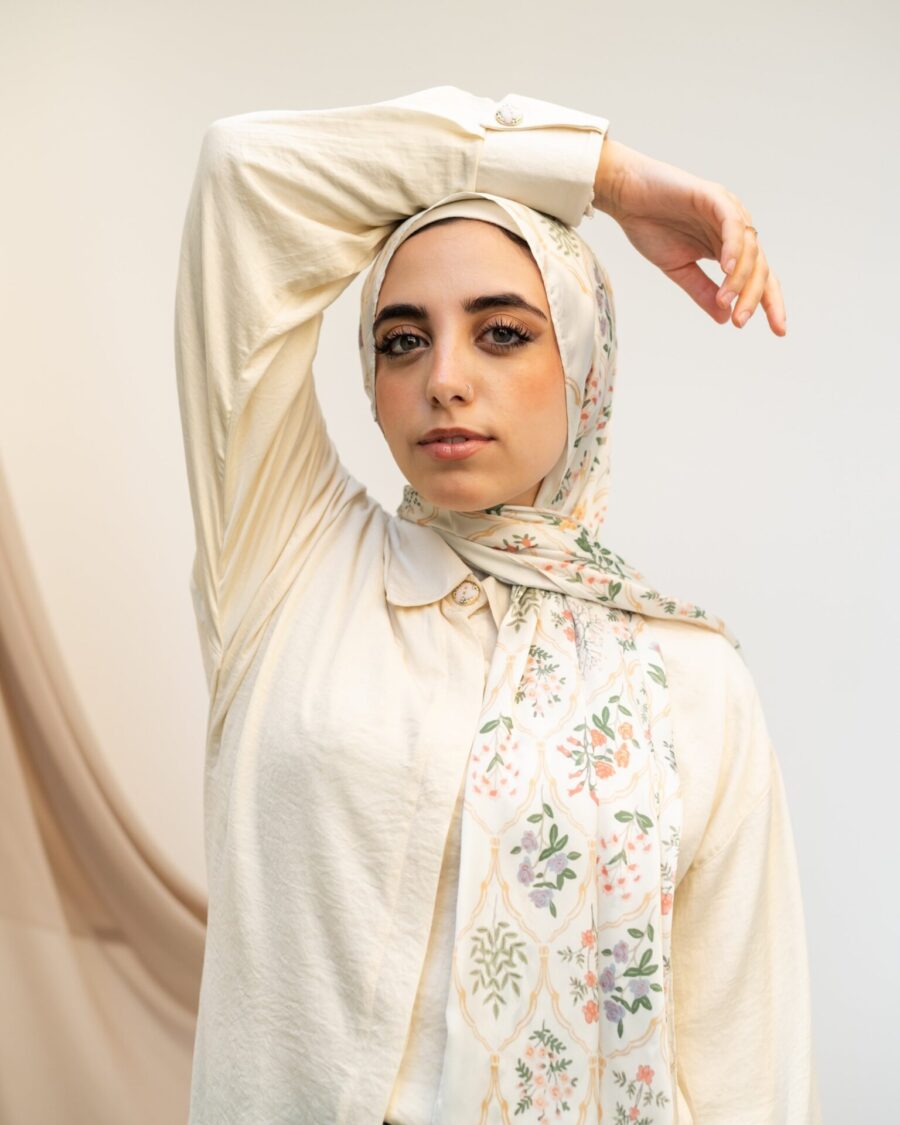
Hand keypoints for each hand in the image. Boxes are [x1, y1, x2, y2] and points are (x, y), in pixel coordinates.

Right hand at [593, 138, 785, 335]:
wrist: (626, 196)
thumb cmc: (650, 226)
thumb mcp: (678, 268)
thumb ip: (702, 291)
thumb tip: (725, 317)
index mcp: (727, 246)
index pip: (757, 277)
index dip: (770, 302)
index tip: (779, 331)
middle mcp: (734, 229)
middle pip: (759, 267)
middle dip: (754, 297)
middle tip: (740, 321)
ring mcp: (727, 211)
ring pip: (749, 249)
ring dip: (740, 278)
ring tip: (726, 300)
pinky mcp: (714, 197)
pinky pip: (732, 225)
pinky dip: (733, 247)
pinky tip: (727, 269)